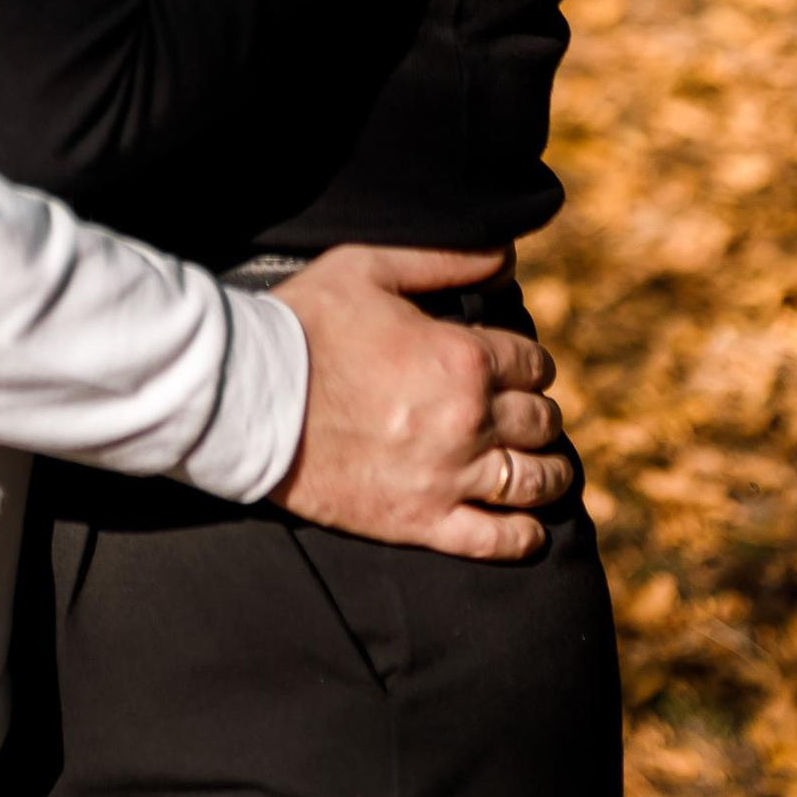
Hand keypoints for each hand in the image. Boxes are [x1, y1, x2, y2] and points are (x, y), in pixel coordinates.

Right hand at [272, 244, 571, 561]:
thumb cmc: (304, 323)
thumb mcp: (369, 267)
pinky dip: (523, 536)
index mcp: (461, 357)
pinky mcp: (419, 520)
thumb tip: (504, 257)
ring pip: (531, 482)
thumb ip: (443, 260)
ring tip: (546, 468)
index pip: (533, 363)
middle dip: (541, 414)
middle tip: (529, 414)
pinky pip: (495, 539)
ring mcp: (446, 476)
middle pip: (540, 422)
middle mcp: (467, 420)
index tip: (521, 367)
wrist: (246, 394)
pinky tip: (530, 528)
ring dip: (550, 473)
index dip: (531, 362)